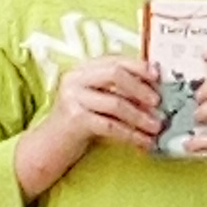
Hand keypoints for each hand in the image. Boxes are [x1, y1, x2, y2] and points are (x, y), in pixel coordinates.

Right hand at [15, 50, 160, 199]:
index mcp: (82, 69)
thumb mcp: (95, 100)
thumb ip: (115, 90)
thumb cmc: (78, 123)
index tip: (158, 76)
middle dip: (141, 88)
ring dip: (140, 117)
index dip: (138, 67)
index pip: (114, 60)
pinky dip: (131, 135)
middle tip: (158, 103)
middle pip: (115, 74)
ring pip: (115, 104)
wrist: (49, 147)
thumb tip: (153, 91)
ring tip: (156, 127)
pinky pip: (110, 126)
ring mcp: (72, 98)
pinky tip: (144, 143)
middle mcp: (75, 79)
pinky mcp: (75, 121)